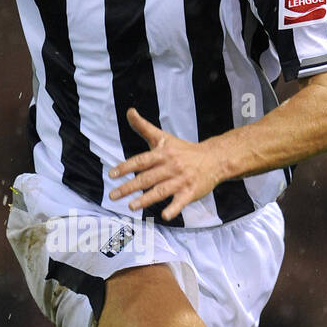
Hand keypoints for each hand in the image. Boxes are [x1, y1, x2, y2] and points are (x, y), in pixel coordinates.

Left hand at [108, 108, 225, 220]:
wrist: (214, 159)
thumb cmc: (184, 150)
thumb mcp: (163, 138)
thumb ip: (144, 127)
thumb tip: (129, 111)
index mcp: (162, 154)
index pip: (141, 161)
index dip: (126, 167)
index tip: (112, 175)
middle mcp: (170, 166)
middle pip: (147, 177)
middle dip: (129, 187)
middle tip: (113, 196)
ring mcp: (181, 180)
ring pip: (161, 190)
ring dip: (145, 199)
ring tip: (131, 206)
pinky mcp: (190, 192)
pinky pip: (180, 202)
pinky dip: (173, 208)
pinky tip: (164, 215)